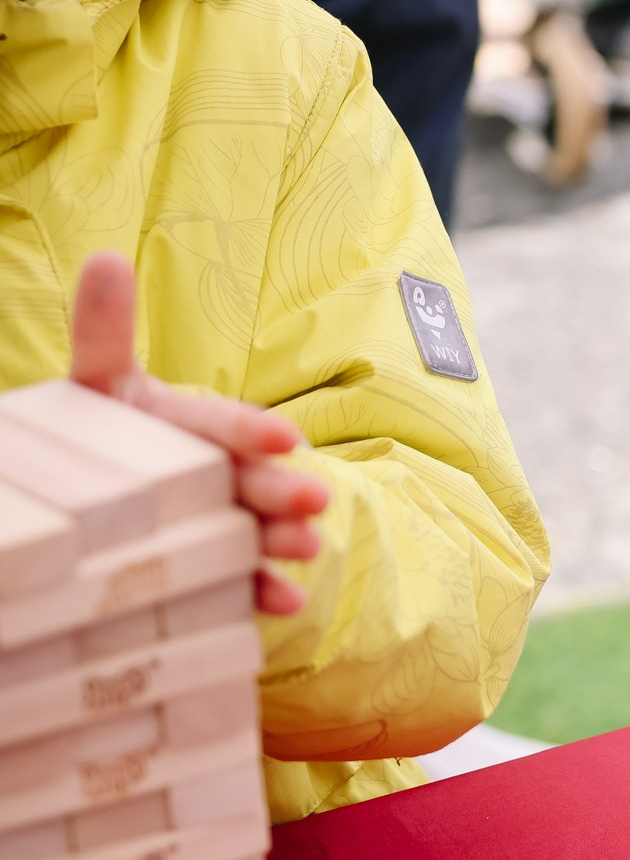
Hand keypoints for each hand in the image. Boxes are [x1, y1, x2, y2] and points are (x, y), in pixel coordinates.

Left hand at [69, 252, 329, 615]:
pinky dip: (264, 591)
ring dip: (284, 537)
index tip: (280, 438)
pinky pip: (242, 580)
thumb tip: (107, 258)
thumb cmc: (103, 437)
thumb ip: (105, 330)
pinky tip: (283, 601)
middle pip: (248, 478)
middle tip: (313, 498)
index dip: (248, 429)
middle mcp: (210, 473)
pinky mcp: (216, 566)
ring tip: (305, 546)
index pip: (220, 423)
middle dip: (282, 489)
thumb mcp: (100, 386)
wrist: (85, 506)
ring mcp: (217, 520)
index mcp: (185, 427)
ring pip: (256, 527)